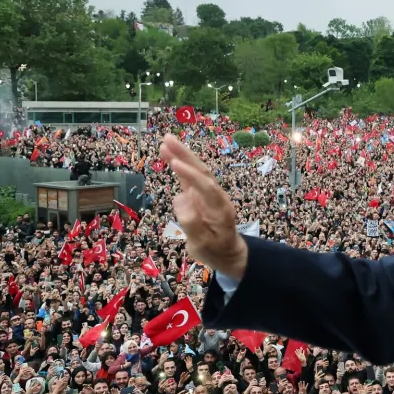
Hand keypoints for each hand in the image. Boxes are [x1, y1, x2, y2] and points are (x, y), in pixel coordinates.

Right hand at [161, 134, 246, 278]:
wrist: (227, 253)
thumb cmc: (214, 251)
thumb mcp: (202, 245)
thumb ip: (192, 224)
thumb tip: (180, 199)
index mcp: (220, 209)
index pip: (206, 187)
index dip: (190, 175)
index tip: (175, 164)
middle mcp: (216, 196)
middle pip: (202, 172)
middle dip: (185, 155)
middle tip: (167, 139)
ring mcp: (208, 194)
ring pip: (196, 171)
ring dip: (182, 155)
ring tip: (165, 141)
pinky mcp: (200, 194)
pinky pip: (190, 178)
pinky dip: (180, 165)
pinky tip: (168, 153)